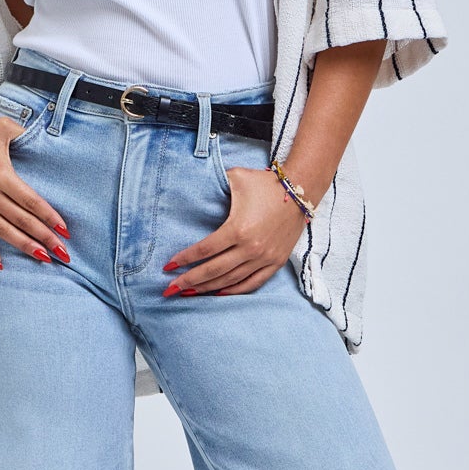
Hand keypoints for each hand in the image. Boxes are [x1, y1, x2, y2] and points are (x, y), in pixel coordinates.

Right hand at [0, 111, 69, 267]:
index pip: (30, 201)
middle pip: (21, 220)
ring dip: (23, 245)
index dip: (49, 217)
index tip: (64, 230)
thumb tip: (51, 142)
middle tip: (63, 252)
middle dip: (44, 237)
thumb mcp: (5, 128)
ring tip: (43, 258)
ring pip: (2, 230)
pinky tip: (0, 263)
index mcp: (0, 174)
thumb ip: (28, 136)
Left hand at [162, 165, 306, 295]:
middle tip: (169, 289)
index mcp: (238, 228)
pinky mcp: (275, 262)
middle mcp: (251, 247)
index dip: (184, 259)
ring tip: (188, 292)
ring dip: (207, 288)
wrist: (300, 190)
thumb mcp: (236, 177)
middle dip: (189, 281)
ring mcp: (264, 258)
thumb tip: (195, 186)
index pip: (205, 250)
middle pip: (213, 270)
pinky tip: (218, 293)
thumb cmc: (265, 184)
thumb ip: (214, 183)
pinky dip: (234, 290)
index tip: (168, 266)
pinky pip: (252, 283)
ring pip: (230, 280)